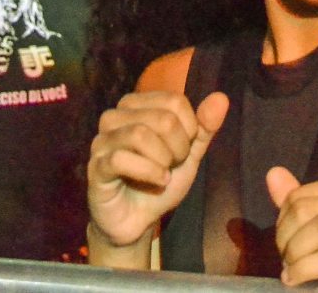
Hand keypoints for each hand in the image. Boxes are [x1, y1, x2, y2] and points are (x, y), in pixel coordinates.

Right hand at [88, 91, 228, 249]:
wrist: (137, 220)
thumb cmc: (159, 179)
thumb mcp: (188, 153)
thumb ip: (204, 126)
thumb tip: (221, 97)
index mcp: (136, 105)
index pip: (174, 101)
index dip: (189, 128)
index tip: (183, 149)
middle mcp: (114, 117)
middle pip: (162, 118)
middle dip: (178, 148)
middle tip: (172, 165)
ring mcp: (101, 141)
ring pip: (140, 134)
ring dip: (163, 160)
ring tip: (164, 174)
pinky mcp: (96, 167)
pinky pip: (122, 159)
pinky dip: (149, 172)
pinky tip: (156, 182)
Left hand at [267, 167, 317, 287]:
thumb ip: (298, 203)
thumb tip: (273, 173)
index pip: (302, 194)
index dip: (284, 219)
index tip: (284, 241)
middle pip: (308, 208)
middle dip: (287, 236)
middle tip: (285, 258)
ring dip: (296, 251)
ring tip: (290, 269)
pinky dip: (305, 269)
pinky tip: (295, 279)